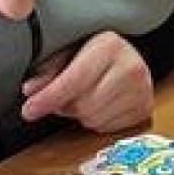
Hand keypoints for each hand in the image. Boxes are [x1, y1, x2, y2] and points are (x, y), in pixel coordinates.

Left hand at [21, 32, 154, 131]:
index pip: (74, 80)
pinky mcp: (145, 108)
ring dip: (80, 114)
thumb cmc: (94, 53)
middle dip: (66, 105)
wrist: (127, 57)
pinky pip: (106, 128)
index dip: (48, 98)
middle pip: (82, 105)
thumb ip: (48, 71)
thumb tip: (30, 90)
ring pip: (93, 119)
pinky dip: (96, 121)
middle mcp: (131, 67)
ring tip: (85, 97)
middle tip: (64, 95)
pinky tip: (99, 104)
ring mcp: (142, 90)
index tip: (28, 110)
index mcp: (110, 45)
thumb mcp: (68, 52)